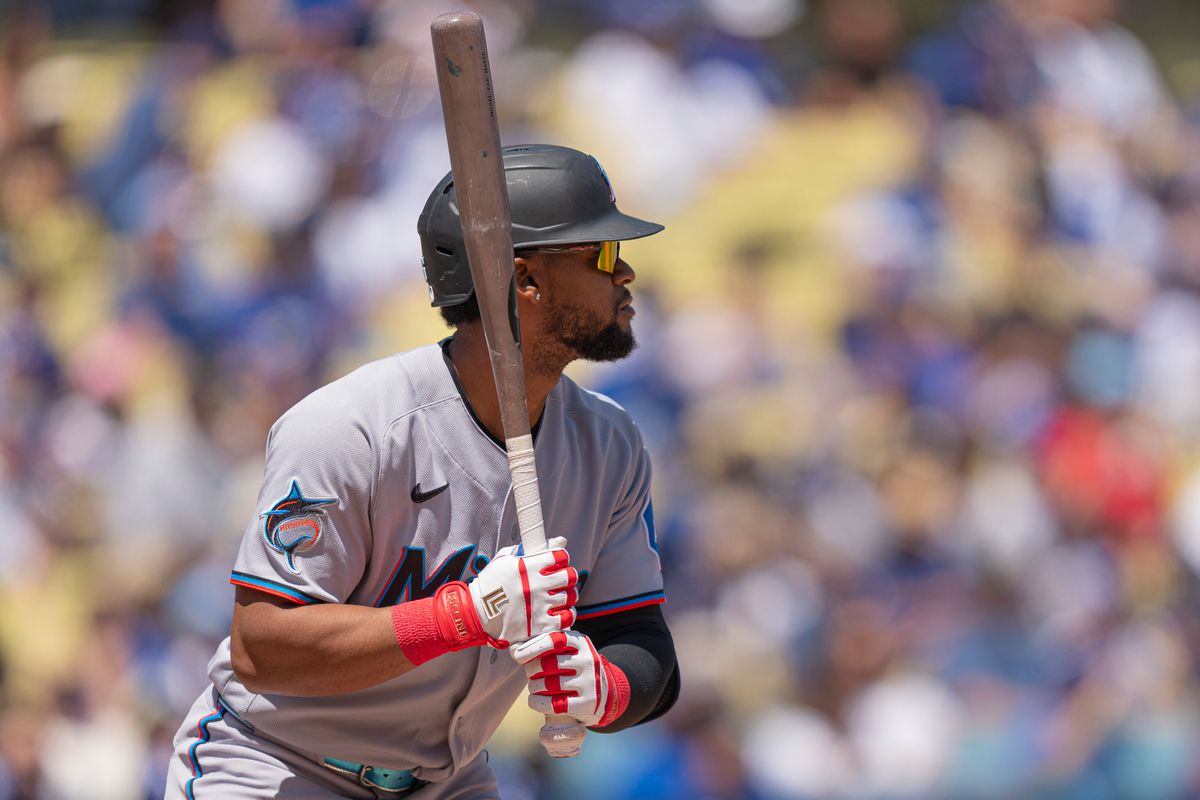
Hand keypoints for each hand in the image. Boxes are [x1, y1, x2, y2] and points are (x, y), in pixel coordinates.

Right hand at [467, 537, 576, 646]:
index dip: (561, 558)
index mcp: (528, 566)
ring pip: (570, 597)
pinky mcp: (539, 625)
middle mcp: (536, 585)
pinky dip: (566, 615)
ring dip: (567, 596)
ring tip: (559, 597)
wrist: (476, 613)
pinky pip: (565, 619)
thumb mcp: (505, 560)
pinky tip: (559, 612)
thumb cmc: (491, 585)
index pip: (560, 556)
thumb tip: (557, 540)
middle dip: (568, 577)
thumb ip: (528, 549)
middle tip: (562, 580)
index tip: (557, 563)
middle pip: (570, 576)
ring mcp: (539, 605)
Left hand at [511, 630, 629, 727]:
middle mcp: (588, 660)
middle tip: (531, 674)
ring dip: (534, 687)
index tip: (517, 656)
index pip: (553, 640)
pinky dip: (538, 703)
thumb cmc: (573, 668)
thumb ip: (541, 647)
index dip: (532, 648)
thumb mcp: (565, 651)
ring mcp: (589, 682)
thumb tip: (514, 649)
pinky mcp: (587, 703)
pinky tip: (535, 700)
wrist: (603, 693)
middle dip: (532, 670)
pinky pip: (554, 704)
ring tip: (534, 687)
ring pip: (548, 685)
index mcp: (580, 642)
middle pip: (547, 664)